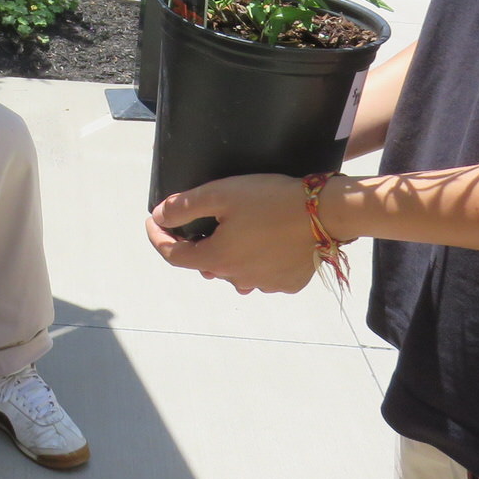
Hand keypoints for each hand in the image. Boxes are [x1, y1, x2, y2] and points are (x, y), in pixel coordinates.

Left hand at [145, 173, 320, 294]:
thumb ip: (185, 206)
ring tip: (232, 235)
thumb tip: (160, 215)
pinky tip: (263, 243)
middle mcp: (238, 279)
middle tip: (197, 222)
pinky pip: (263, 275)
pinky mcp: (289, 282)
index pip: (174, 255)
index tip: (153, 222)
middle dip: (195, 245)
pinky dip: (256, 262)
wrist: (326, 212)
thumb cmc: (270, 200)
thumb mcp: (221, 194)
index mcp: (217, 259)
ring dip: (227, 257)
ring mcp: (266, 284)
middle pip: (206, 264)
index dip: (158, 238)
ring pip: (235, 273)